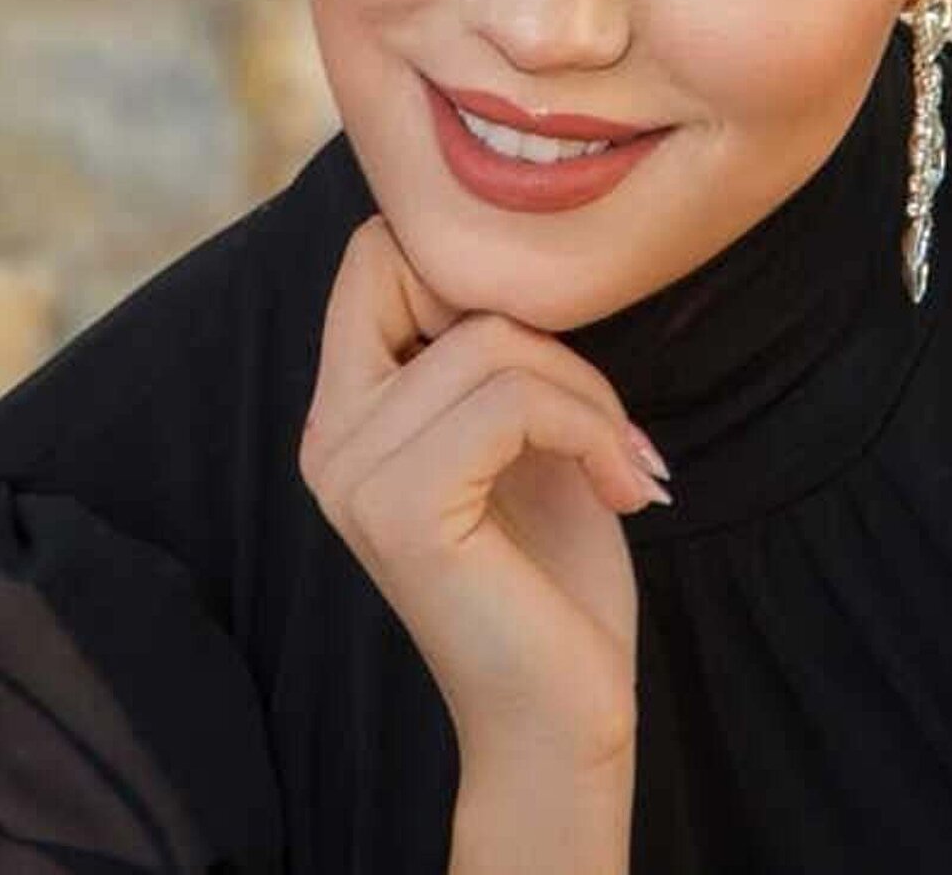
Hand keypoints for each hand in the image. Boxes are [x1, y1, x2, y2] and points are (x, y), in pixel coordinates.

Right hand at [298, 212, 667, 767]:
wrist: (562, 713)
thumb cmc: (554, 566)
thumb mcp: (520, 424)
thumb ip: (488, 342)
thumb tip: (507, 239)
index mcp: (345, 409)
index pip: (377, 252)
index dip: (476, 278)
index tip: (546, 369)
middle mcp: (327, 434)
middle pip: (432, 274)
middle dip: (542, 330)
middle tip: (597, 420)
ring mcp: (354, 472)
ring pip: (494, 341)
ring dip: (589, 397)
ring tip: (619, 464)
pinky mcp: (402, 507)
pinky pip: (514, 401)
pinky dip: (593, 431)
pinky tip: (624, 490)